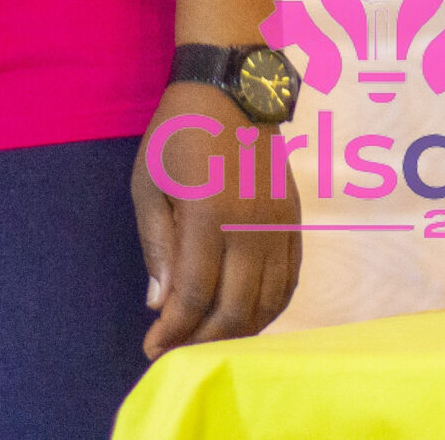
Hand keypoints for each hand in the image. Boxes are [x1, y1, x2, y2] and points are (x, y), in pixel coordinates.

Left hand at [132, 83, 300, 358]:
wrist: (230, 93)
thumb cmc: (176, 135)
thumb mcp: (149, 185)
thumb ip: (156, 246)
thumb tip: (159, 305)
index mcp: (208, 216)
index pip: (195, 294)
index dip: (174, 330)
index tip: (153, 350)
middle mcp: (251, 229)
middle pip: (237, 310)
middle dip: (204, 340)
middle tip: (178, 351)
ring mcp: (279, 228)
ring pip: (268, 303)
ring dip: (237, 331)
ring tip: (206, 338)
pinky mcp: (295, 224)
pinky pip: (289, 282)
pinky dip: (268, 308)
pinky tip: (245, 316)